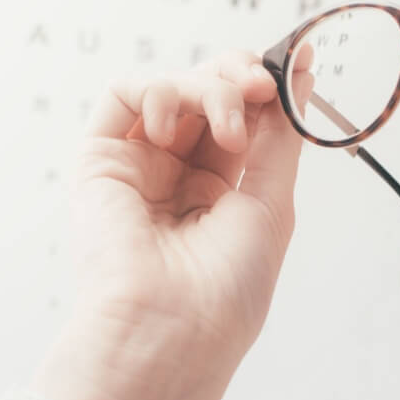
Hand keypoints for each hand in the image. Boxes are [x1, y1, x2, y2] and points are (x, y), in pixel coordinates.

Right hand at [30, 47, 314, 399]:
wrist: (168, 332)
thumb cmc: (224, 289)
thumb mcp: (271, 202)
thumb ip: (279, 133)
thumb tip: (300, 69)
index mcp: (220, 194)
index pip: (243, 118)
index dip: (265, 88)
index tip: (291, 67)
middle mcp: (176, 177)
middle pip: (207, 94)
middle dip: (237, 77)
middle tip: (258, 87)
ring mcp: (137, 167)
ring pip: (171, 89)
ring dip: (206, 89)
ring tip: (228, 127)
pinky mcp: (98, 162)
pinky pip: (122, 96)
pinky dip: (154, 92)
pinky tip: (170, 126)